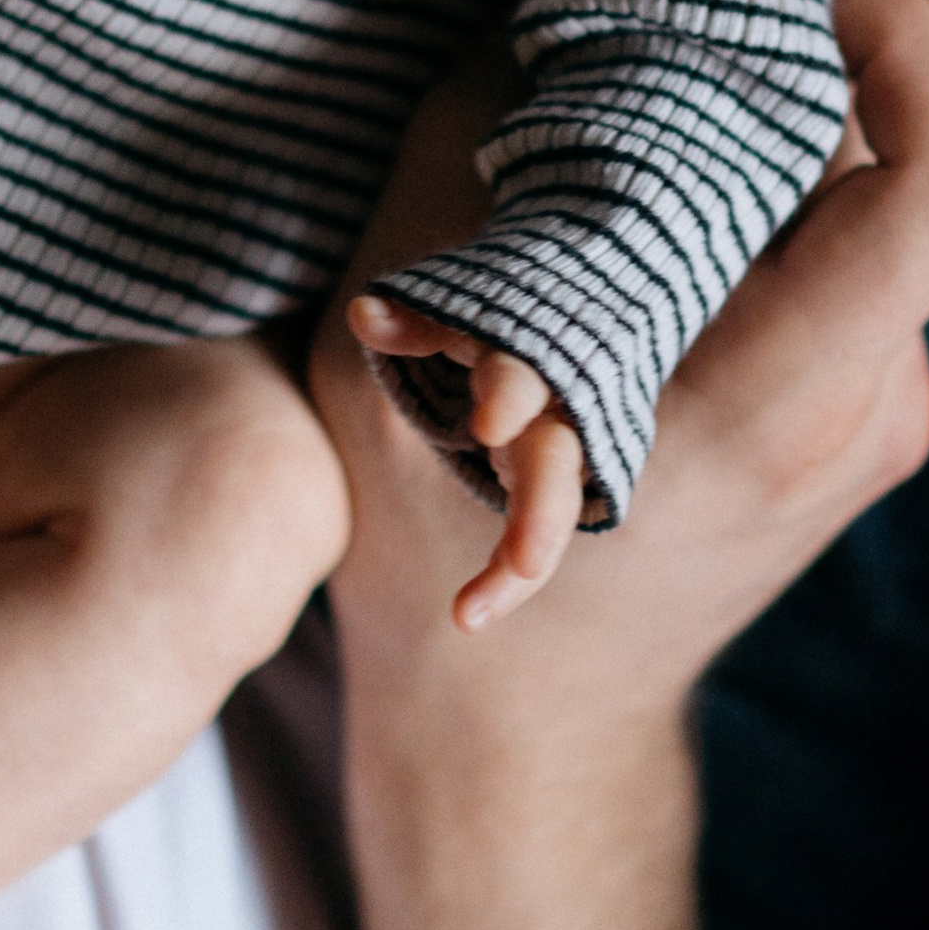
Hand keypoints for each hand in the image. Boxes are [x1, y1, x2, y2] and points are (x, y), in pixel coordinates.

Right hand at [314, 0, 928, 801]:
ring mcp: (880, 415)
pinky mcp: (859, 408)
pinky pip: (835, 249)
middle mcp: (868, 404)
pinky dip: (745, 201)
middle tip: (629, 46)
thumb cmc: (435, 523)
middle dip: (768, 67)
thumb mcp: (409, 324)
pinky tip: (627, 232)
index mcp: (782, 391)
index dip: (903, 39)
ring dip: (745, 137)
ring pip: (857, 196)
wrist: (515, 722)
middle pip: (886, 154)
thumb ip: (488, 142)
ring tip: (599, 159)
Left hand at [342, 295, 586, 627]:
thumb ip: (416, 322)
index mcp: (527, 362)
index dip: (508, 400)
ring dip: (516, 571)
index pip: (521, 380)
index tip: (487, 427)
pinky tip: (470, 613)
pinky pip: (534, 538)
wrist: (566, 333)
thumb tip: (362, 314)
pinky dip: (508, 578)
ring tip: (467, 617)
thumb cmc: (495, 320)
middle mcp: (556, 414)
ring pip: (552, 513)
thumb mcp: (457, 312)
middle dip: (541, 515)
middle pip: (554, 466)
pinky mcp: (556, 484)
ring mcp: (562, 452)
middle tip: (526, 566)